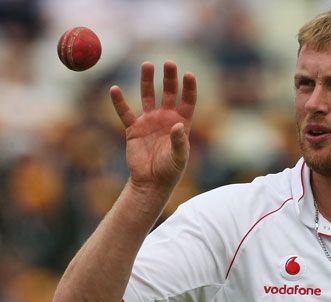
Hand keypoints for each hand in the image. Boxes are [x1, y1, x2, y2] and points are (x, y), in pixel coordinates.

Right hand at [110, 60, 196, 191]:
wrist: (151, 182)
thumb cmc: (170, 170)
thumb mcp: (178, 157)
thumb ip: (179, 142)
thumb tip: (178, 126)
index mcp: (182, 123)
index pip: (188, 100)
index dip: (189, 87)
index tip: (188, 74)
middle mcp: (166, 118)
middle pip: (169, 93)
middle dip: (170, 78)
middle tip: (169, 63)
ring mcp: (149, 121)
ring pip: (148, 96)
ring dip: (148, 81)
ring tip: (147, 64)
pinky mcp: (133, 129)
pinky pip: (125, 112)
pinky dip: (119, 102)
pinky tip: (115, 89)